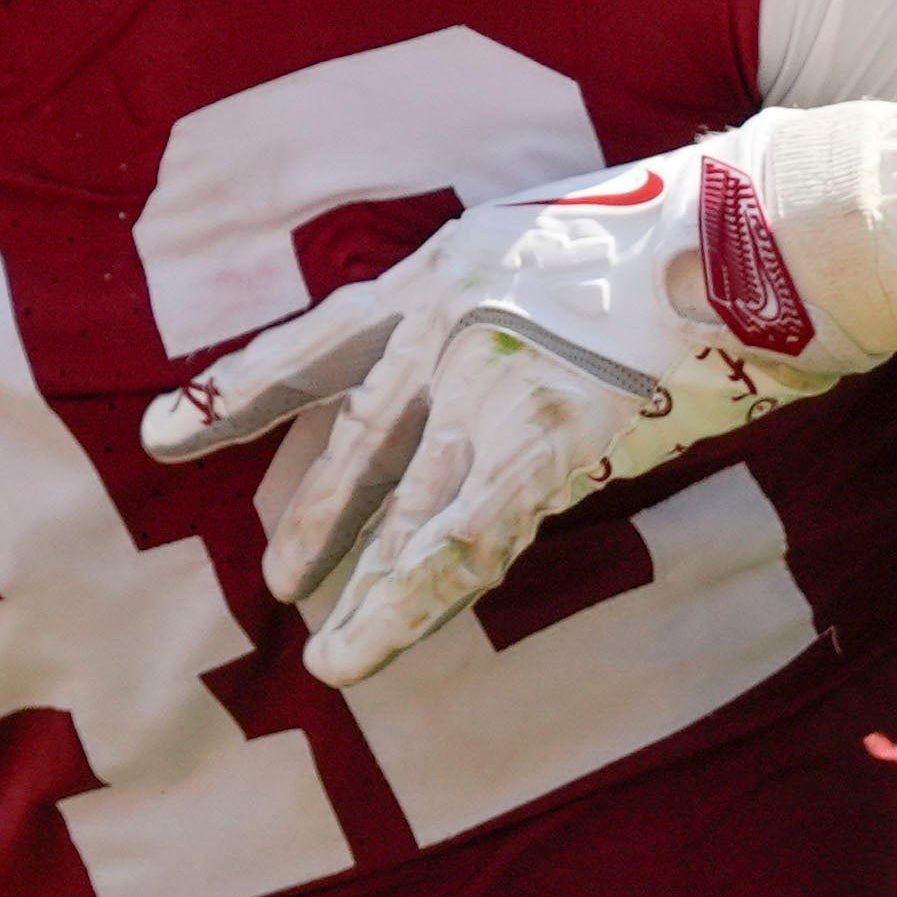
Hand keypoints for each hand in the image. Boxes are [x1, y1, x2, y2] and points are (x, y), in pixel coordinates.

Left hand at [145, 144, 872, 683]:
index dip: (236, 394)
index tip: (159, 435)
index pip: (312, 345)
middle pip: (354, 443)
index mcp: (434, 275)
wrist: (737, 235)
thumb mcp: (530, 241)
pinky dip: (414, 602)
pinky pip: (466, 542)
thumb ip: (481, 299)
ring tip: (327, 661)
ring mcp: (490, 391)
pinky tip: (371, 650)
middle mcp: (443, 332)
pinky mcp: (543, 444)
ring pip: (409, 514)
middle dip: (314, 516)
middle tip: (275, 582)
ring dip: (367, 591)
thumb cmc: (651, 236)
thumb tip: (451, 359)